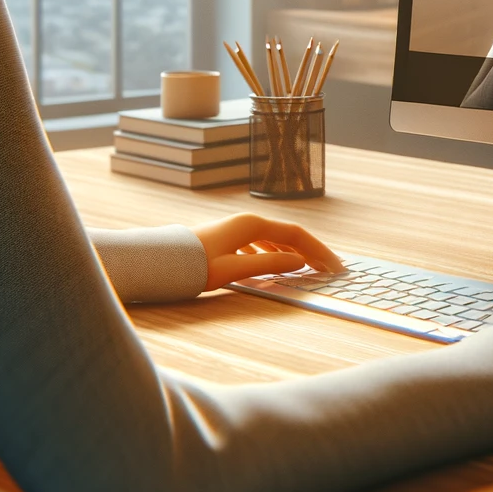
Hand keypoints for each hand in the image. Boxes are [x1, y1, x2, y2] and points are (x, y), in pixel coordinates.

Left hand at [189, 212, 345, 291]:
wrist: (159, 262)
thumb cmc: (193, 266)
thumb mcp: (233, 269)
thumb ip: (268, 264)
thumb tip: (298, 262)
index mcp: (252, 225)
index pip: (296, 235)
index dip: (317, 250)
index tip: (333, 266)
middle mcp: (247, 222)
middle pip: (287, 234)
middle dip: (310, 251)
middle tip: (328, 268)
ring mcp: (236, 228)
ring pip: (274, 238)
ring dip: (293, 252)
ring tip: (306, 267)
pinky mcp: (227, 237)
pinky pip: (260, 243)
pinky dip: (274, 253)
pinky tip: (274, 264)